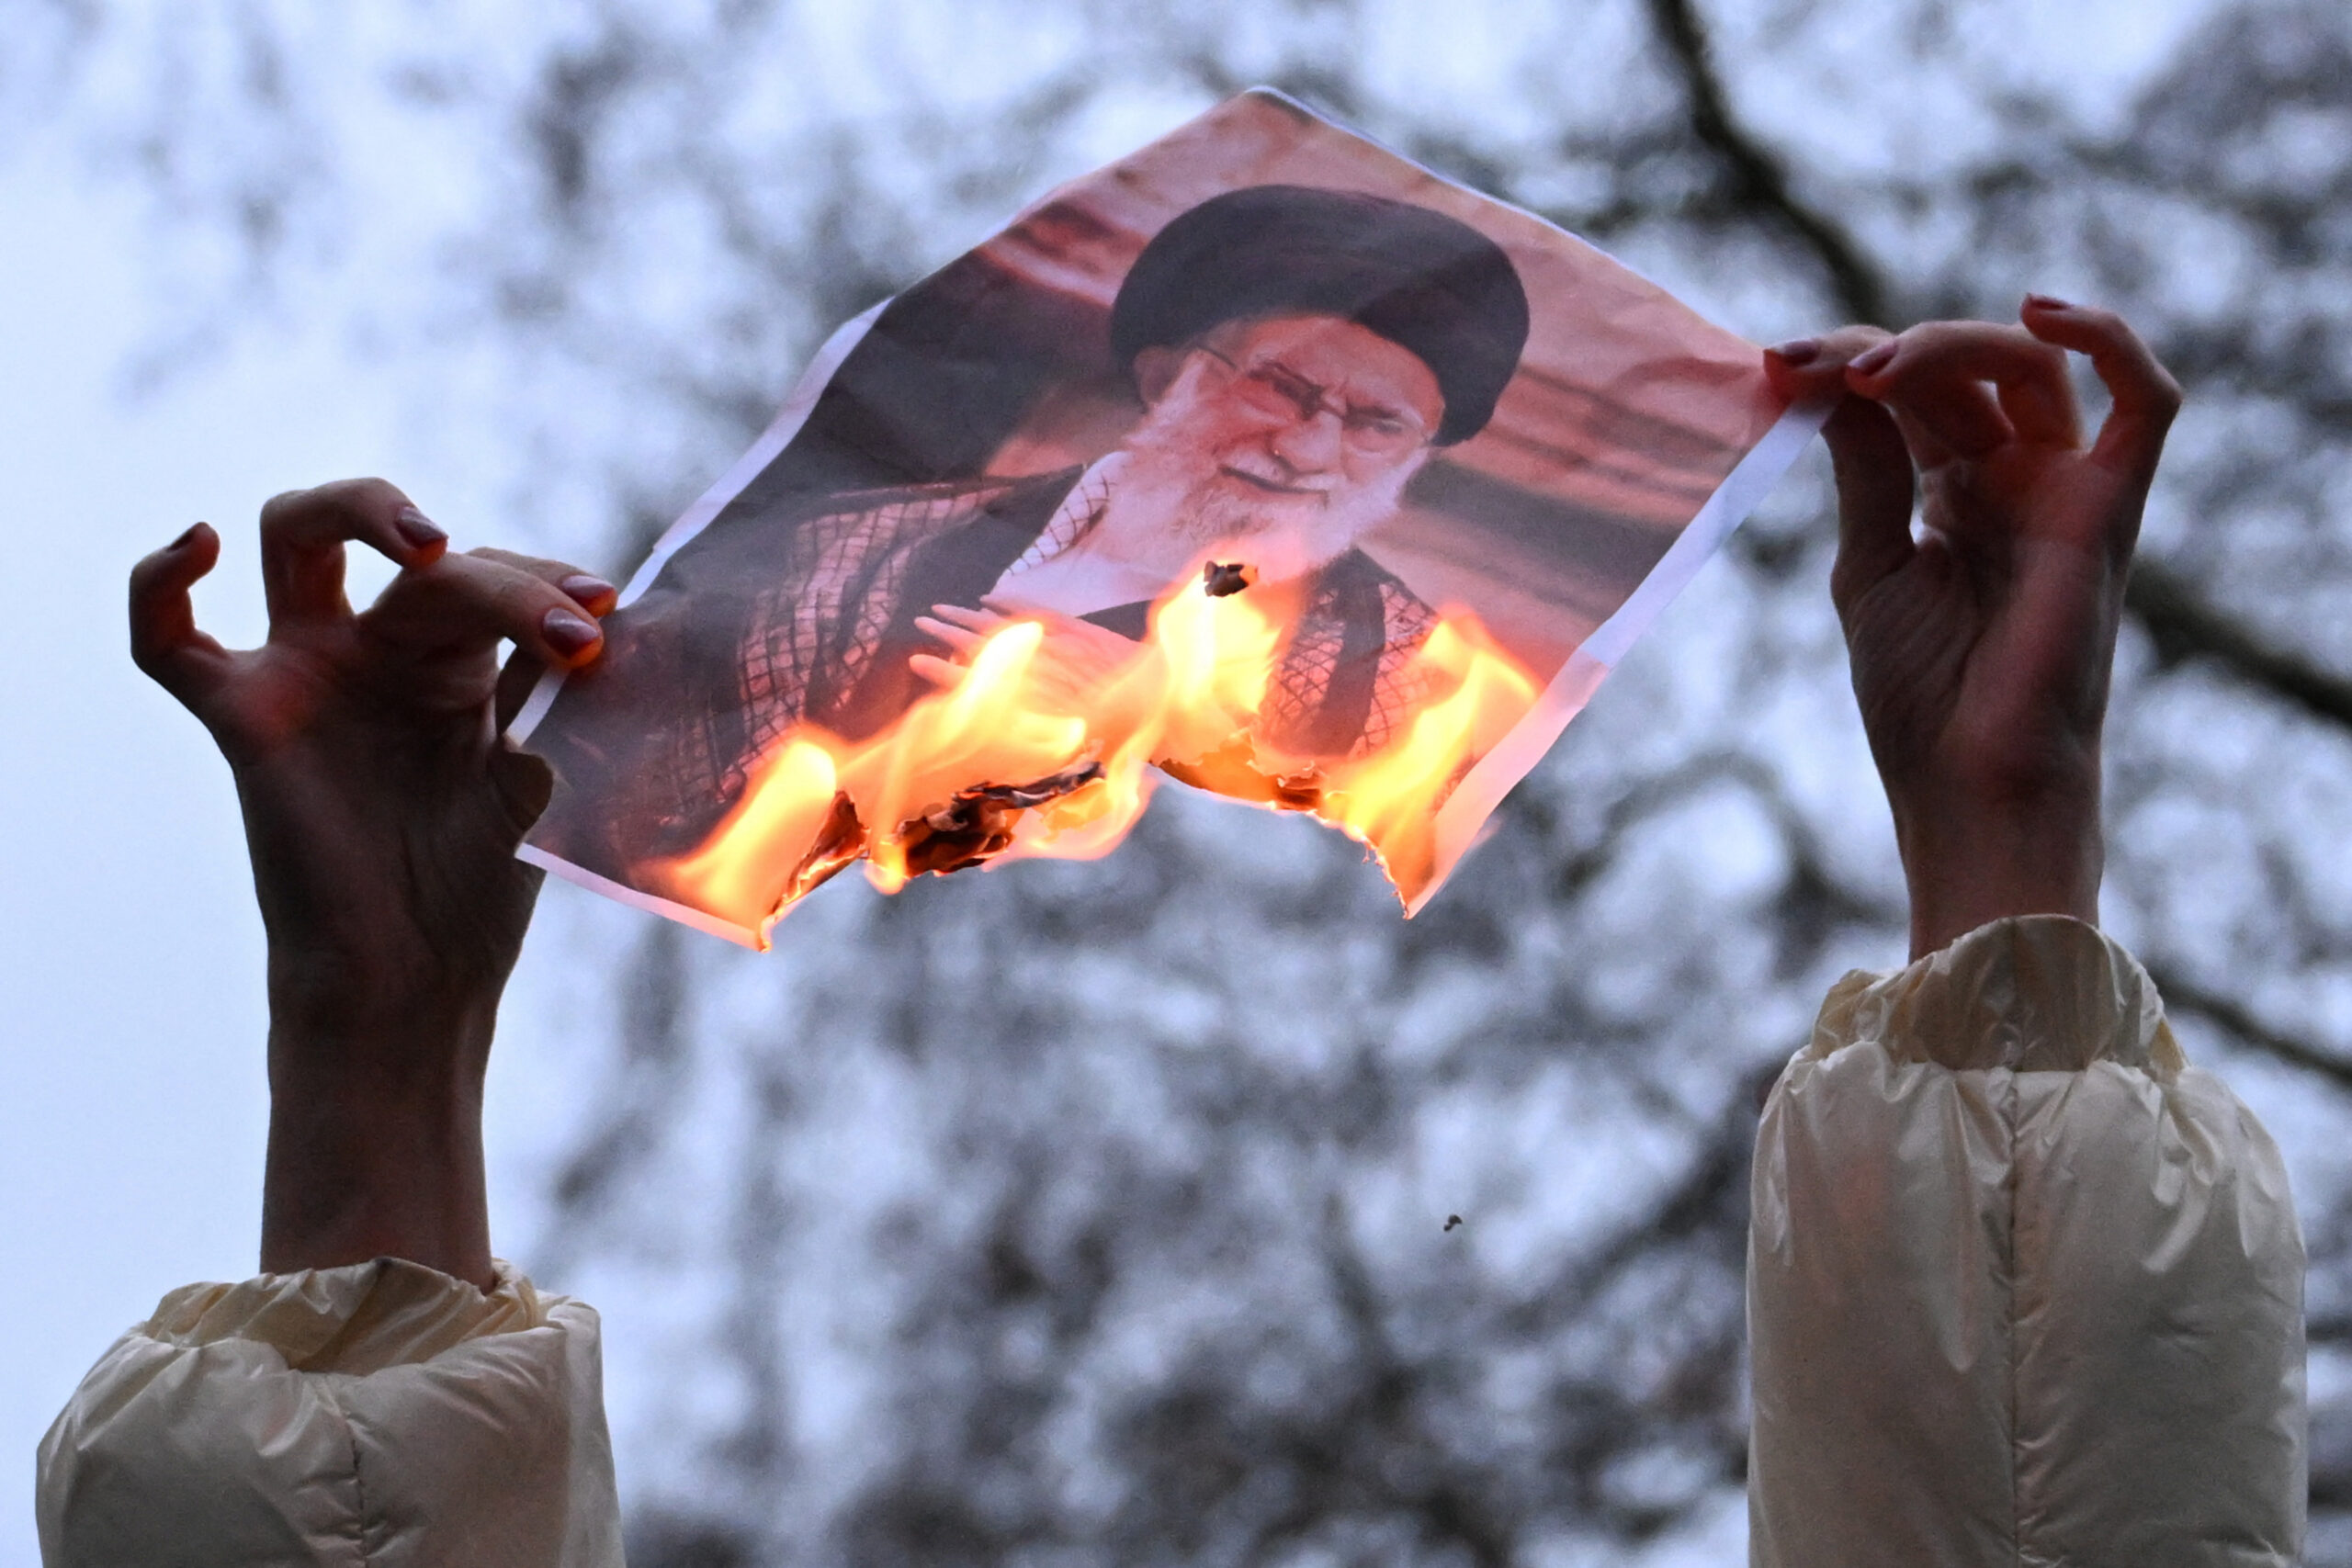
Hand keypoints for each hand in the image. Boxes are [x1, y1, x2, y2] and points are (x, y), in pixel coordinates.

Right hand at [129, 478, 614, 1285]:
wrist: (419, 983)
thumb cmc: (475, 889)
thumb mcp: (535, 781)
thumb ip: (551, 705)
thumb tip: (599, 641)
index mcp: (458, 657)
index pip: (496, 577)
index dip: (549, 590)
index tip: (606, 624)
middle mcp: (379, 647)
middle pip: (419, 554)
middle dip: (498, 573)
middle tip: (569, 620)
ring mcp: (307, 672)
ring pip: (298, 533)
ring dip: (360, 509)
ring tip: (432, 543)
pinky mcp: (243, 719)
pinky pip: (167, 640)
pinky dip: (159, 582)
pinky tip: (201, 543)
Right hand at [912, 598, 1147, 719]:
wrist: (1168, 702)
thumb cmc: (1125, 733)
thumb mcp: (1076, 746)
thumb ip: (1035, 740)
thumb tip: (997, 729)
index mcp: (1034, 702)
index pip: (980, 685)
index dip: (946, 672)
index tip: (917, 660)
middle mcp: (1041, 671)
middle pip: (985, 647)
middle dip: (949, 634)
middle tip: (920, 622)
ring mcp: (1060, 646)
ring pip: (1006, 627)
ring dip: (970, 617)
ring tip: (939, 610)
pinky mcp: (1080, 630)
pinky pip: (1040, 613)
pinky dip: (1015, 603)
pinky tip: (990, 598)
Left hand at [1765, 299, 2180, 957]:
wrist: (1969, 786)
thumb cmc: (1920, 700)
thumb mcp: (1870, 566)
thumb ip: (1865, 468)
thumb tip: (1829, 378)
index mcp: (1952, 495)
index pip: (1910, 393)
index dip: (1845, 365)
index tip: (1773, 363)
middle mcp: (2014, 480)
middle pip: (1961, 370)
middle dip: (1879, 353)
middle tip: (1805, 368)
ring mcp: (2065, 490)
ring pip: (2030, 366)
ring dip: (1948, 345)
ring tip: (1873, 373)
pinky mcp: (2110, 511)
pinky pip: (2146, 403)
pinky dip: (2110, 341)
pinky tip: (2042, 313)